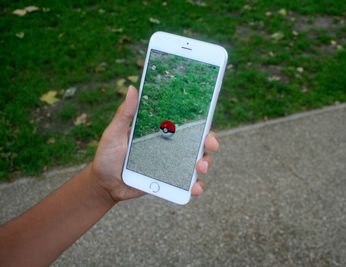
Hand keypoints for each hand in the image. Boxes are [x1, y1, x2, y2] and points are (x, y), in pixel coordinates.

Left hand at [91, 86, 218, 201]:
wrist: (104, 184)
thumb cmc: (108, 155)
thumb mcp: (114, 132)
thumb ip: (125, 113)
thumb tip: (132, 88)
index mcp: (161, 131)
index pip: (186, 123)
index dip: (201, 121)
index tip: (208, 122)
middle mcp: (171, 147)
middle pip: (199, 142)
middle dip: (210, 142)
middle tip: (211, 145)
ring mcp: (172, 165)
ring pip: (198, 162)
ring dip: (205, 163)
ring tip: (199, 168)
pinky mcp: (170, 182)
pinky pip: (188, 185)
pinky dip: (196, 187)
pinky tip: (194, 189)